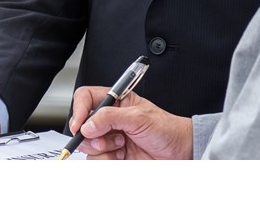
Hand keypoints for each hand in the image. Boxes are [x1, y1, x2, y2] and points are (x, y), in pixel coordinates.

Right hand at [68, 86, 193, 159]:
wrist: (180, 152)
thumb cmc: (167, 129)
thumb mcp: (139, 117)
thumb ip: (110, 117)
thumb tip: (88, 125)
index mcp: (114, 101)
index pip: (85, 98)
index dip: (78, 110)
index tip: (80, 126)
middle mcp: (108, 119)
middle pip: (81, 125)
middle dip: (92, 135)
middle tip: (108, 138)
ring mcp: (109, 138)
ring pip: (87, 145)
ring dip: (103, 149)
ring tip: (122, 146)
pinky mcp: (111, 155)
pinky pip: (96, 160)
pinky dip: (108, 160)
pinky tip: (122, 156)